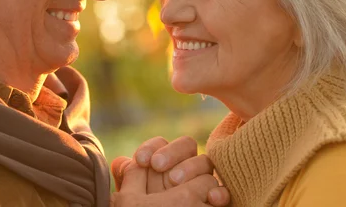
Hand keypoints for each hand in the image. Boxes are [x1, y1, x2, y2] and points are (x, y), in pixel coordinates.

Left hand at [111, 136, 228, 205]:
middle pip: (187, 144)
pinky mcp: (214, 201)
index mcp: (162, 165)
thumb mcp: (130, 200)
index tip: (141, 160)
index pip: (161, 144)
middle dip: (172, 151)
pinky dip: (220, 191)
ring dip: (190, 167)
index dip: (152, 147)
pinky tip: (212, 198)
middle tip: (157, 166)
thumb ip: (128, 180)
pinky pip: (223, 191)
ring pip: (205, 162)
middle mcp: (183, 170)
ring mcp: (201, 185)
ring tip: (175, 181)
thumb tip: (121, 162)